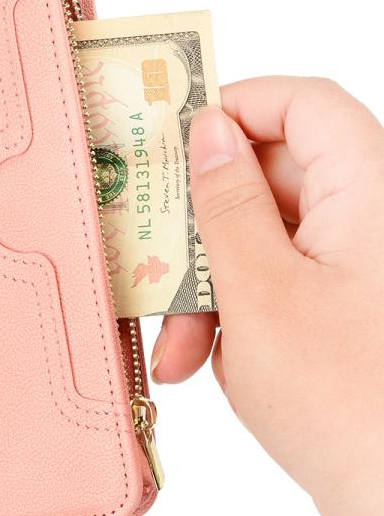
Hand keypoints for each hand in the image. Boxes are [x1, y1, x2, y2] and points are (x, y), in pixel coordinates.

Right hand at [151, 77, 383, 515]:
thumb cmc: (349, 410)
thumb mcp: (260, 294)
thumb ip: (228, 205)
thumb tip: (208, 134)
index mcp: (370, 193)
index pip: (303, 105)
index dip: (236, 105)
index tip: (172, 137)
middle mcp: (368, 219)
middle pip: (268, 178)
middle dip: (201, 225)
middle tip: (153, 262)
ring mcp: (353, 265)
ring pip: (261, 236)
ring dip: (209, 282)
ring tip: (179, 344)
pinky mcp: (339, 304)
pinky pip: (274, 279)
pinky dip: (234, 309)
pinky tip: (208, 358)